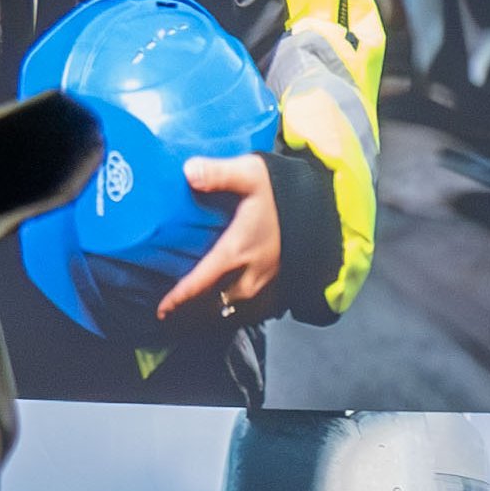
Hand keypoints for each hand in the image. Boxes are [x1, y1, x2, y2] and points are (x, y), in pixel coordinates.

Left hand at [161, 153, 283, 317]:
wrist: (329, 205)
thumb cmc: (287, 190)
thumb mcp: (252, 174)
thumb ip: (219, 173)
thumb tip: (187, 171)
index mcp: (238, 250)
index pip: (201, 282)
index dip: (179, 298)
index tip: (160, 309)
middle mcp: (253, 273)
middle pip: (215, 303)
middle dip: (191, 313)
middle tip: (170, 318)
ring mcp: (270, 281)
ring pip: (235, 309)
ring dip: (213, 315)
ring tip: (194, 319)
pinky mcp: (284, 283)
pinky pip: (257, 309)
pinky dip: (239, 314)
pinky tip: (231, 311)